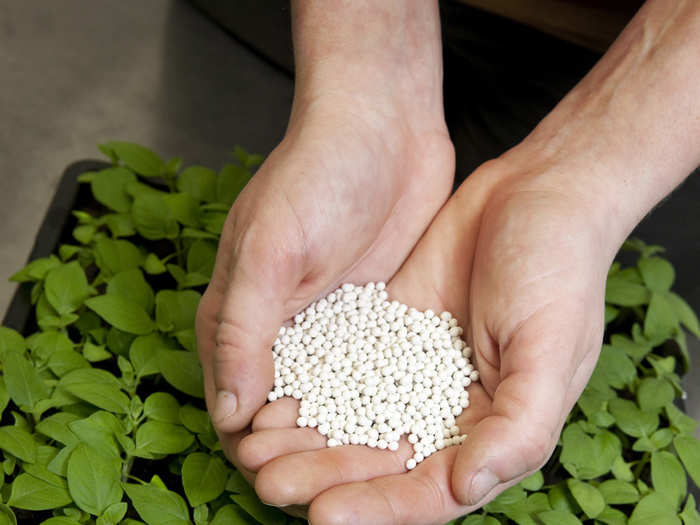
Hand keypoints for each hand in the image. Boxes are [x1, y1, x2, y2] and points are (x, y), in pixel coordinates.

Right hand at [195, 4, 453, 495]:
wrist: (382, 126)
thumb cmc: (316, 175)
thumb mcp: (270, 250)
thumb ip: (240, 329)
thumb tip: (230, 411)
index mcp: (241, 319)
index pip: (240, 407)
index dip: (261, 451)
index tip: (286, 485)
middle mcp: (285, 331)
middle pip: (292, 416)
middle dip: (310, 458)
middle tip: (341, 499)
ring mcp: (336, 326)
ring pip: (339, 404)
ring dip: (352, 442)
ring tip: (381, 480)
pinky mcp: (379, 316)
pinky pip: (380, 375)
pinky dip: (388, 407)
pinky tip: (413, 435)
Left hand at [235, 151, 621, 523]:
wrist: (535, 194)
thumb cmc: (559, 271)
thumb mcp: (552, 348)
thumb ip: (521, 426)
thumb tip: (468, 487)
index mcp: (495, 428)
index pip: (430, 489)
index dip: (378, 506)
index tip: (322, 514)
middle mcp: (450, 409)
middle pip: (380, 460)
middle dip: (326, 476)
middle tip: (269, 482)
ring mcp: (415, 369)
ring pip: (354, 419)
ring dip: (308, 439)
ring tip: (255, 451)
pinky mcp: (391, 329)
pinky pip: (345, 367)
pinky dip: (311, 386)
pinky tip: (272, 398)